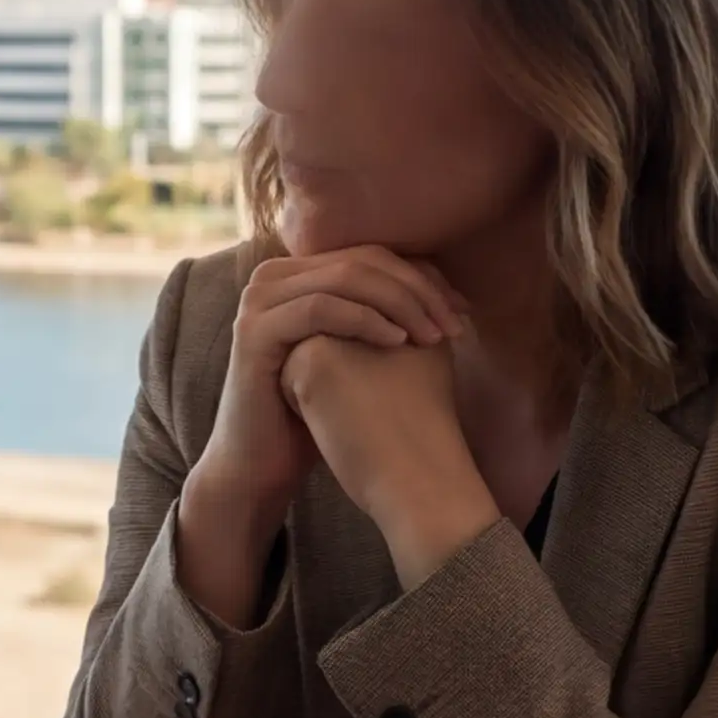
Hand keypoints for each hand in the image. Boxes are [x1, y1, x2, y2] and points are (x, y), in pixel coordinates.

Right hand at [175, 247, 468, 619]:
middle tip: (455, 324)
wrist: (261, 463)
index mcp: (298, 274)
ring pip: (346, 277)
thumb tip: (453, 295)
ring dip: (400, 303)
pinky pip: (320, 309)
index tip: (463, 311)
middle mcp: (273, 276)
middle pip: (363, 260)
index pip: (373, 255)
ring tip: (434, 337)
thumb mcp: (357, 354)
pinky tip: (398, 342)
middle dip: (418, 289)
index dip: (424, 277)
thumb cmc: (316, 411)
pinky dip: (365, 320)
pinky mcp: (254, 331)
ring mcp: (259, 301)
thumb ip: (386, 316)